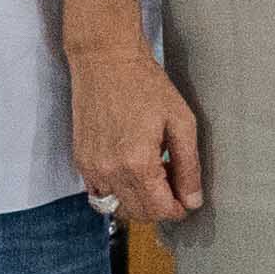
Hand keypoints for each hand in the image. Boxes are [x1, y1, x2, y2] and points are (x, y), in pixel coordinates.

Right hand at [72, 48, 203, 226]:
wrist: (105, 60)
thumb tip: (193, 200)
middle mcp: (110, 171)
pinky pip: (100, 193)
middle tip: (172, 182)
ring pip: (118, 207)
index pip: (159, 210)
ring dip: (138, 201)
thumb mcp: (180, 121)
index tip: (185, 198)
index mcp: (137, 163)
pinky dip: (117, 191)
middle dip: (159, 206)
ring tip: (152, 174)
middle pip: (138, 213)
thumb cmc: (145, 84)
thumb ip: (188, 166)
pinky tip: (129, 169)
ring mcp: (91, 168)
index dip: (177, 209)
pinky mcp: (81, 161)